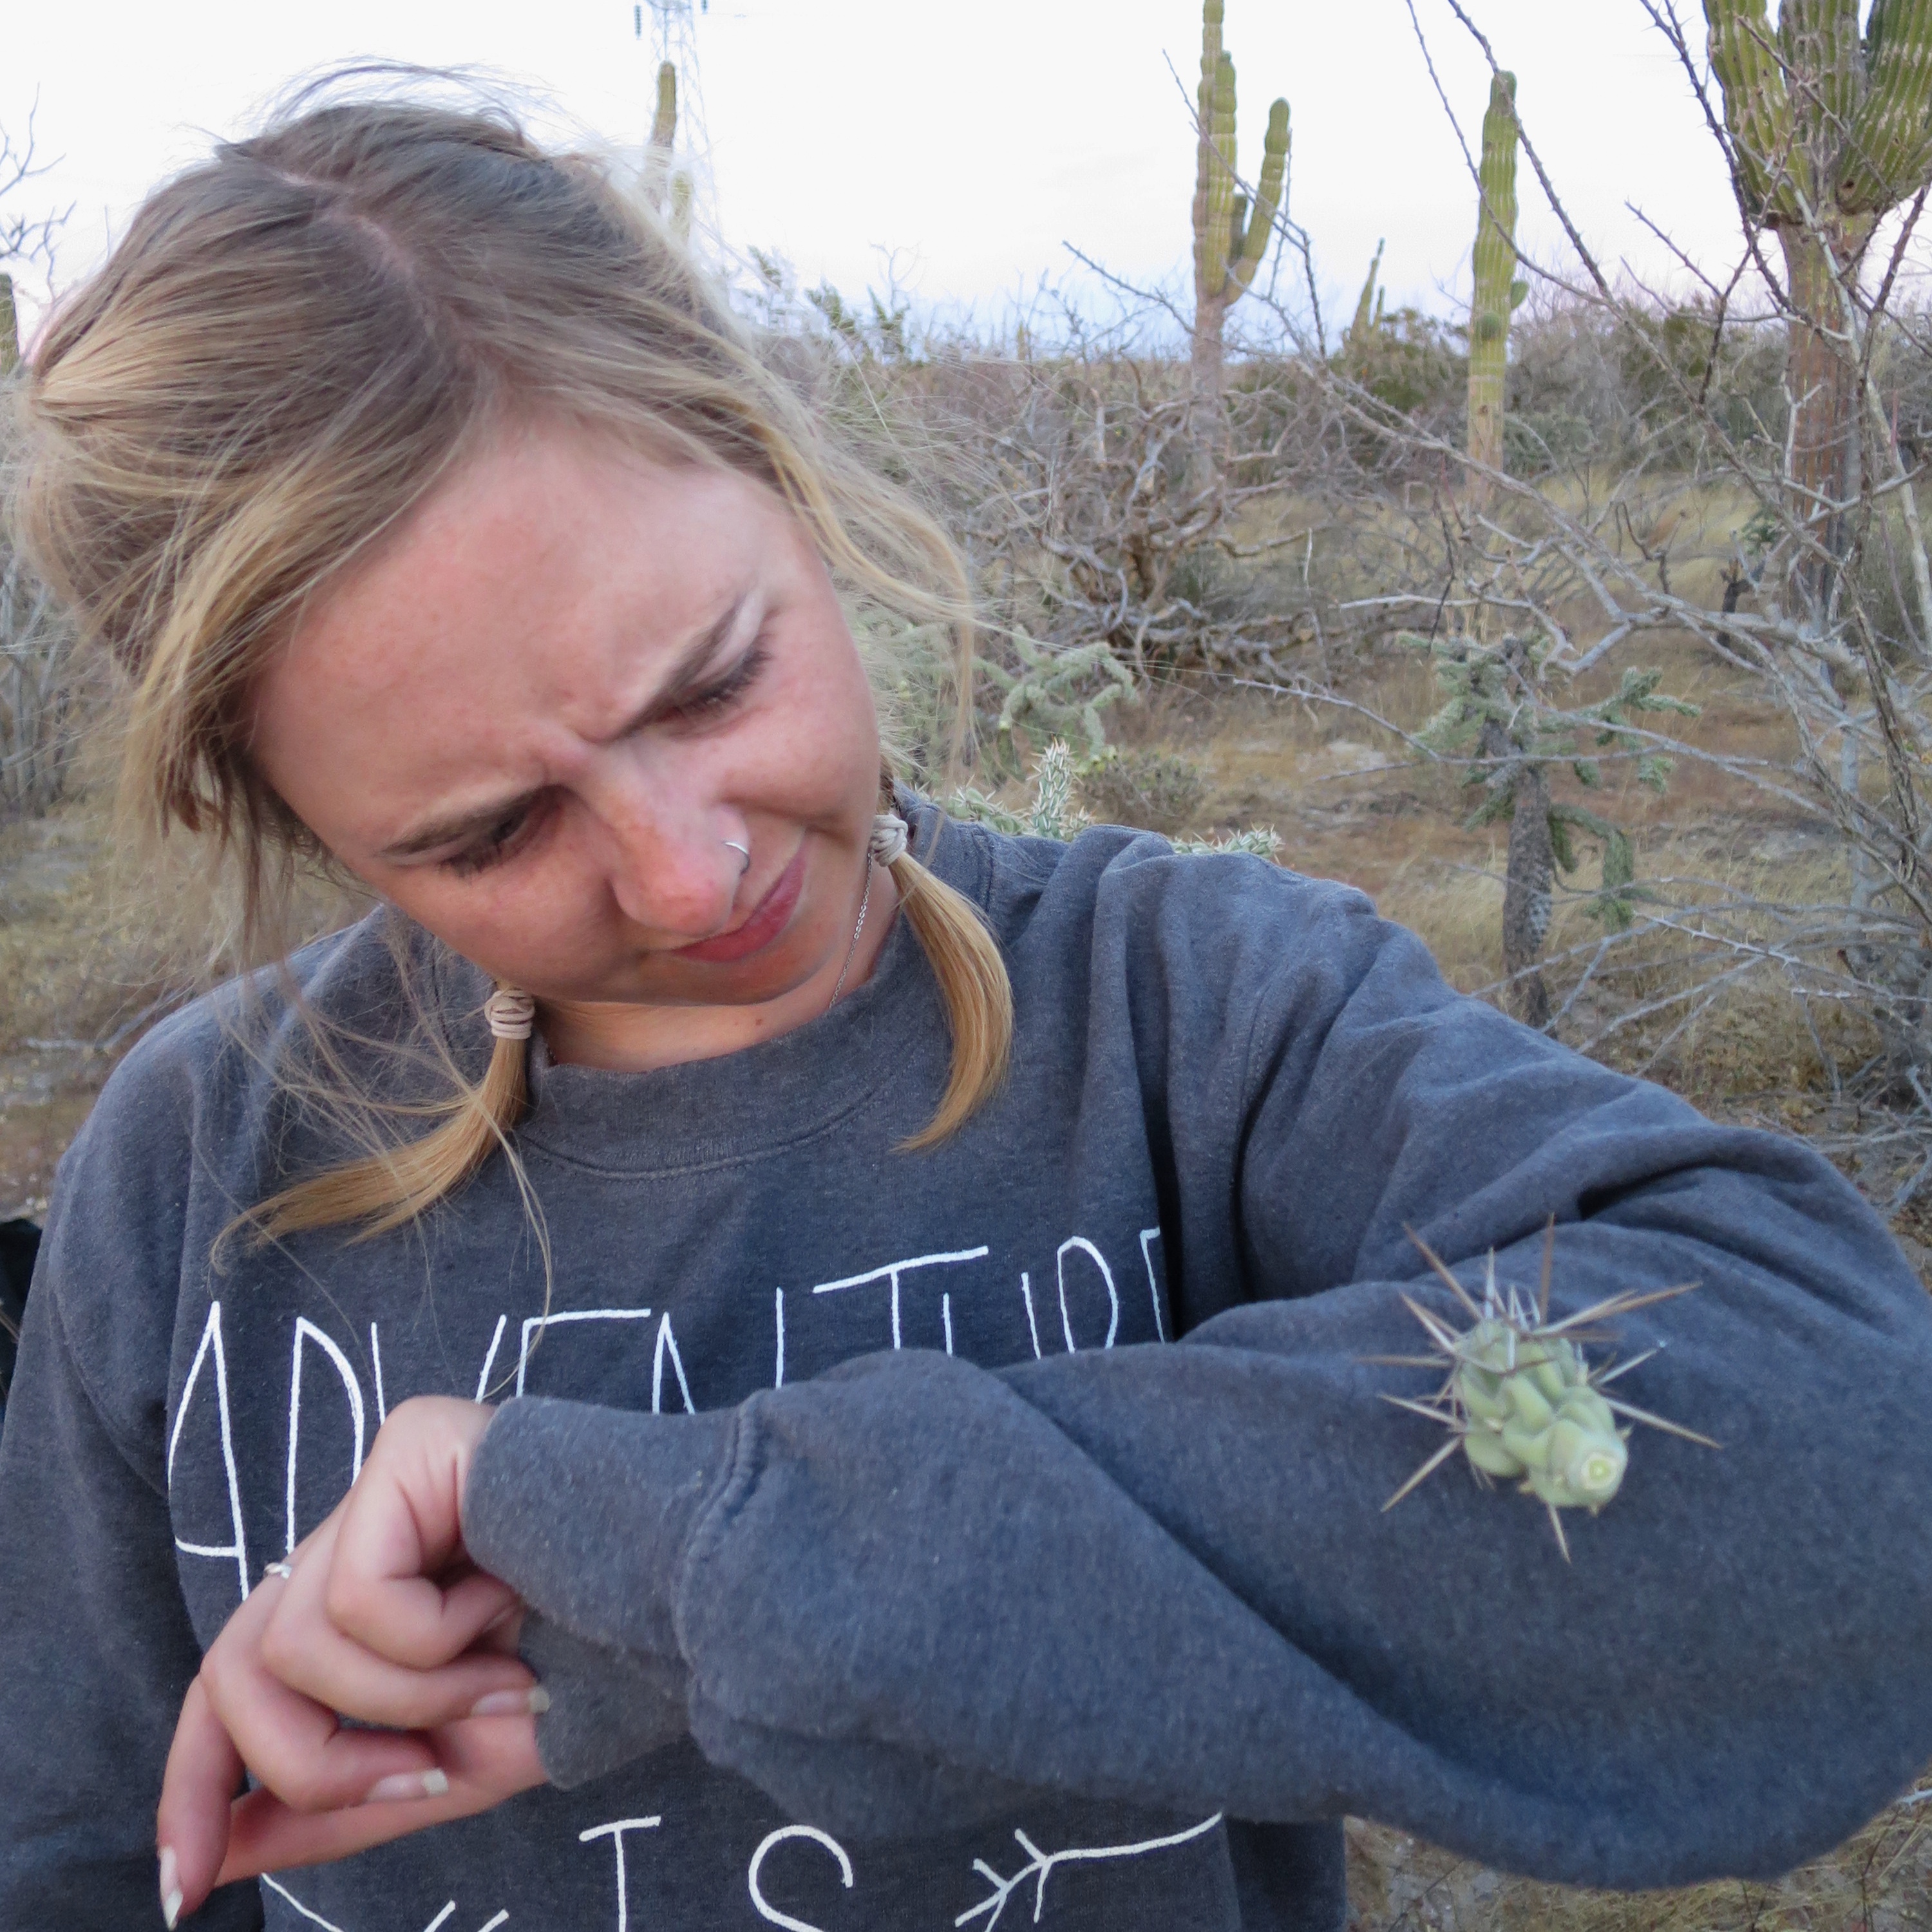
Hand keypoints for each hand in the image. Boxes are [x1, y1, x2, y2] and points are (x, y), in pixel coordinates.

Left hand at [157, 1398, 547, 1923]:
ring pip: (289, 1645)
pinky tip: (508, 1606)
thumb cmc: (592, 1670)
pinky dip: (433, 1642)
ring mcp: (380, 1481)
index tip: (187, 1890)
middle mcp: (357, 1530)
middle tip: (426, 1778)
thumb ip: (335, 1806)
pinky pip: (357, 1592)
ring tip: (506, 1683)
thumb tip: (207, 1860)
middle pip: (233, 1669)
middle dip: (310, 1765)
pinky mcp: (411, 1443)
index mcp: (361, 1599)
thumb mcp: (449, 1765)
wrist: (694, 1599)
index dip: (195, 1783)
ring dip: (403, 1706)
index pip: (231, 1681)